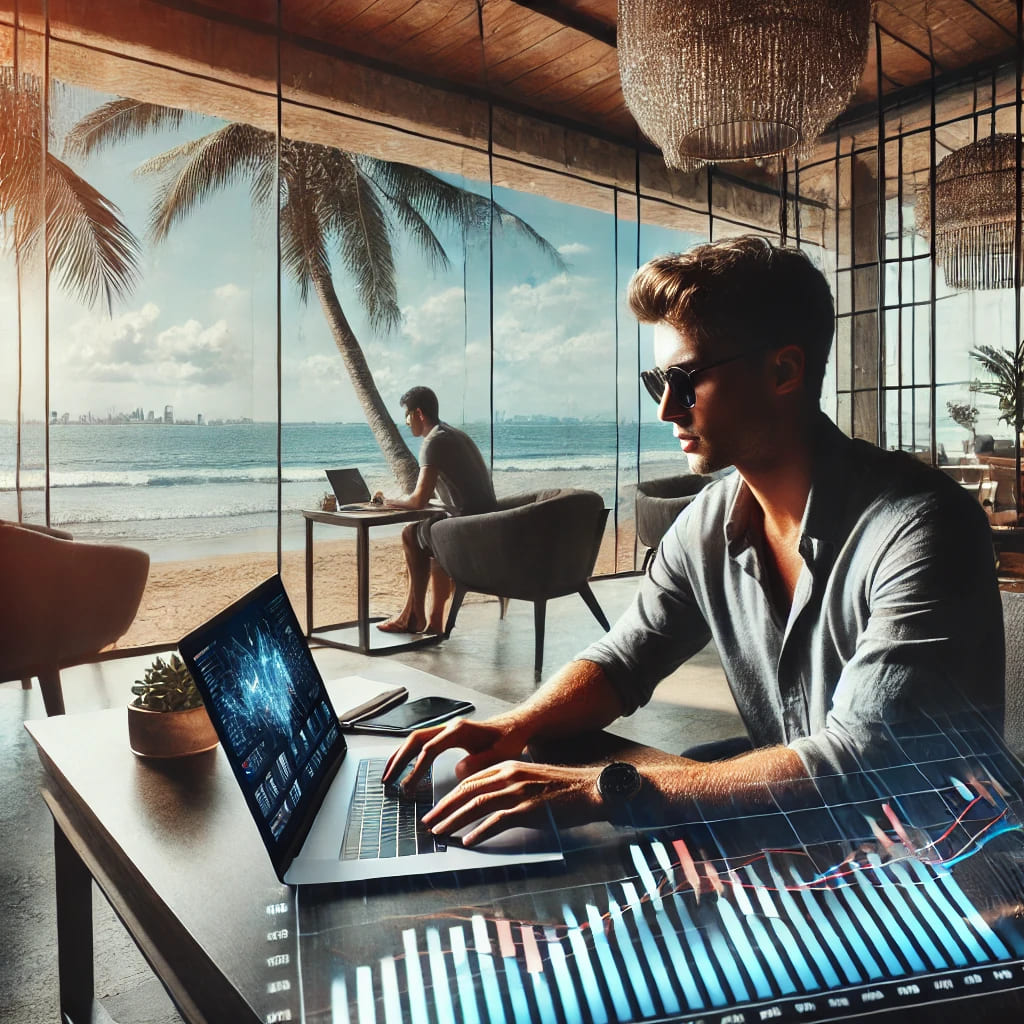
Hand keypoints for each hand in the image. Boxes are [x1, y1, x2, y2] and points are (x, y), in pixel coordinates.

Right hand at [381, 714, 529, 791]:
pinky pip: (422, 742)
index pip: (430, 749)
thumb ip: (478, 764)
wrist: (515, 727)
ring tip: (387, 776)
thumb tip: (457, 771)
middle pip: (415, 740)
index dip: (416, 768)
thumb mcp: (499, 756)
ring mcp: (446, 729)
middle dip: (398, 760)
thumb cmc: (508, 741)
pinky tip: (402, 767)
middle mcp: (449, 726)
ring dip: (399, 756)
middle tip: (386, 781)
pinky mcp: (447, 734)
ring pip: (415, 739)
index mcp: (459, 731)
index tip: (407, 787)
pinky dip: (409, 754)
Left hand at [421, 761, 603, 845]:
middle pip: (467, 791)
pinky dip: (480, 832)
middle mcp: (510, 775)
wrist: (589, 790)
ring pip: (477, 805)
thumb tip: (487, 802)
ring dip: (455, 820)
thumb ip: (508, 785)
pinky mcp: (528, 809)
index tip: (438, 809)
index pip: (470, 780)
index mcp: (508, 767)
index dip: (450, 796)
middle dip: (445, 808)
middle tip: (429, 822)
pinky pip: (497, 821)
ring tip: (441, 833)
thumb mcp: (530, 779)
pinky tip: (469, 841)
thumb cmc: (561, 788)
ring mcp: (518, 792)